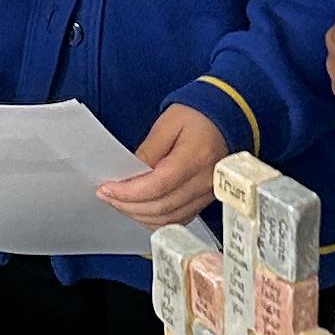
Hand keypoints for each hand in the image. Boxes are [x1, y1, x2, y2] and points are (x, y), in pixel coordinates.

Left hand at [97, 100, 228, 227]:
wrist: (227, 117)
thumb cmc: (199, 115)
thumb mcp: (168, 123)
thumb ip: (148, 151)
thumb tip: (129, 175)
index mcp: (197, 157)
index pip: (158, 185)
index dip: (128, 192)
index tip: (107, 189)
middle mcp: (206, 181)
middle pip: (162, 207)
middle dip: (128, 205)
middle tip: (107, 195)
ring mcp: (208, 193)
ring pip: (169, 219)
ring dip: (139, 215)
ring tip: (120, 202)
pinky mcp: (205, 199)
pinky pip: (178, 219)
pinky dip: (156, 219)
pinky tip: (140, 209)